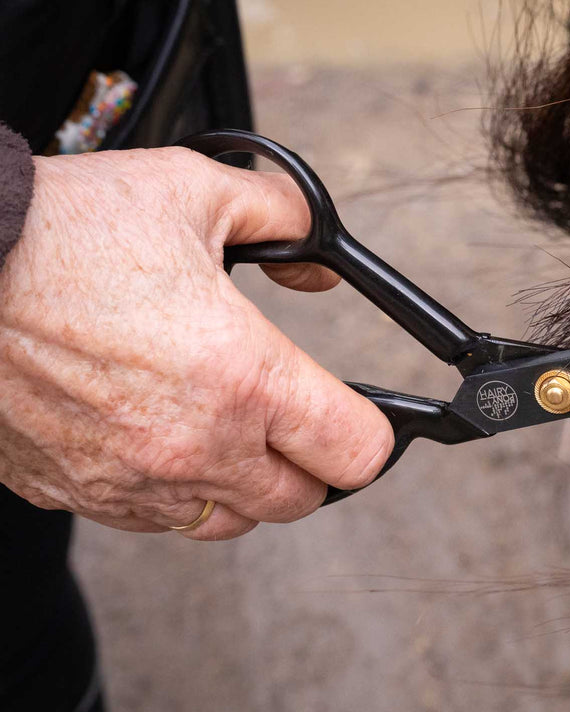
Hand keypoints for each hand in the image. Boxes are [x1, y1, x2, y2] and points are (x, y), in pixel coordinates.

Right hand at [0, 147, 393, 540]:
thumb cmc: (54, 231)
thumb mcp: (194, 190)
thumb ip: (284, 220)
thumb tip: (316, 260)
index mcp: (242, 377)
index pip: (358, 452)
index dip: (374, 432)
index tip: (362, 413)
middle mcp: (195, 445)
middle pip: (302, 500)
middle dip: (311, 462)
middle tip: (294, 417)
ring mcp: (131, 481)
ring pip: (228, 521)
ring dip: (244, 486)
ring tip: (226, 428)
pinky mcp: (75, 493)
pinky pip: (153, 522)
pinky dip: (172, 493)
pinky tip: (160, 439)